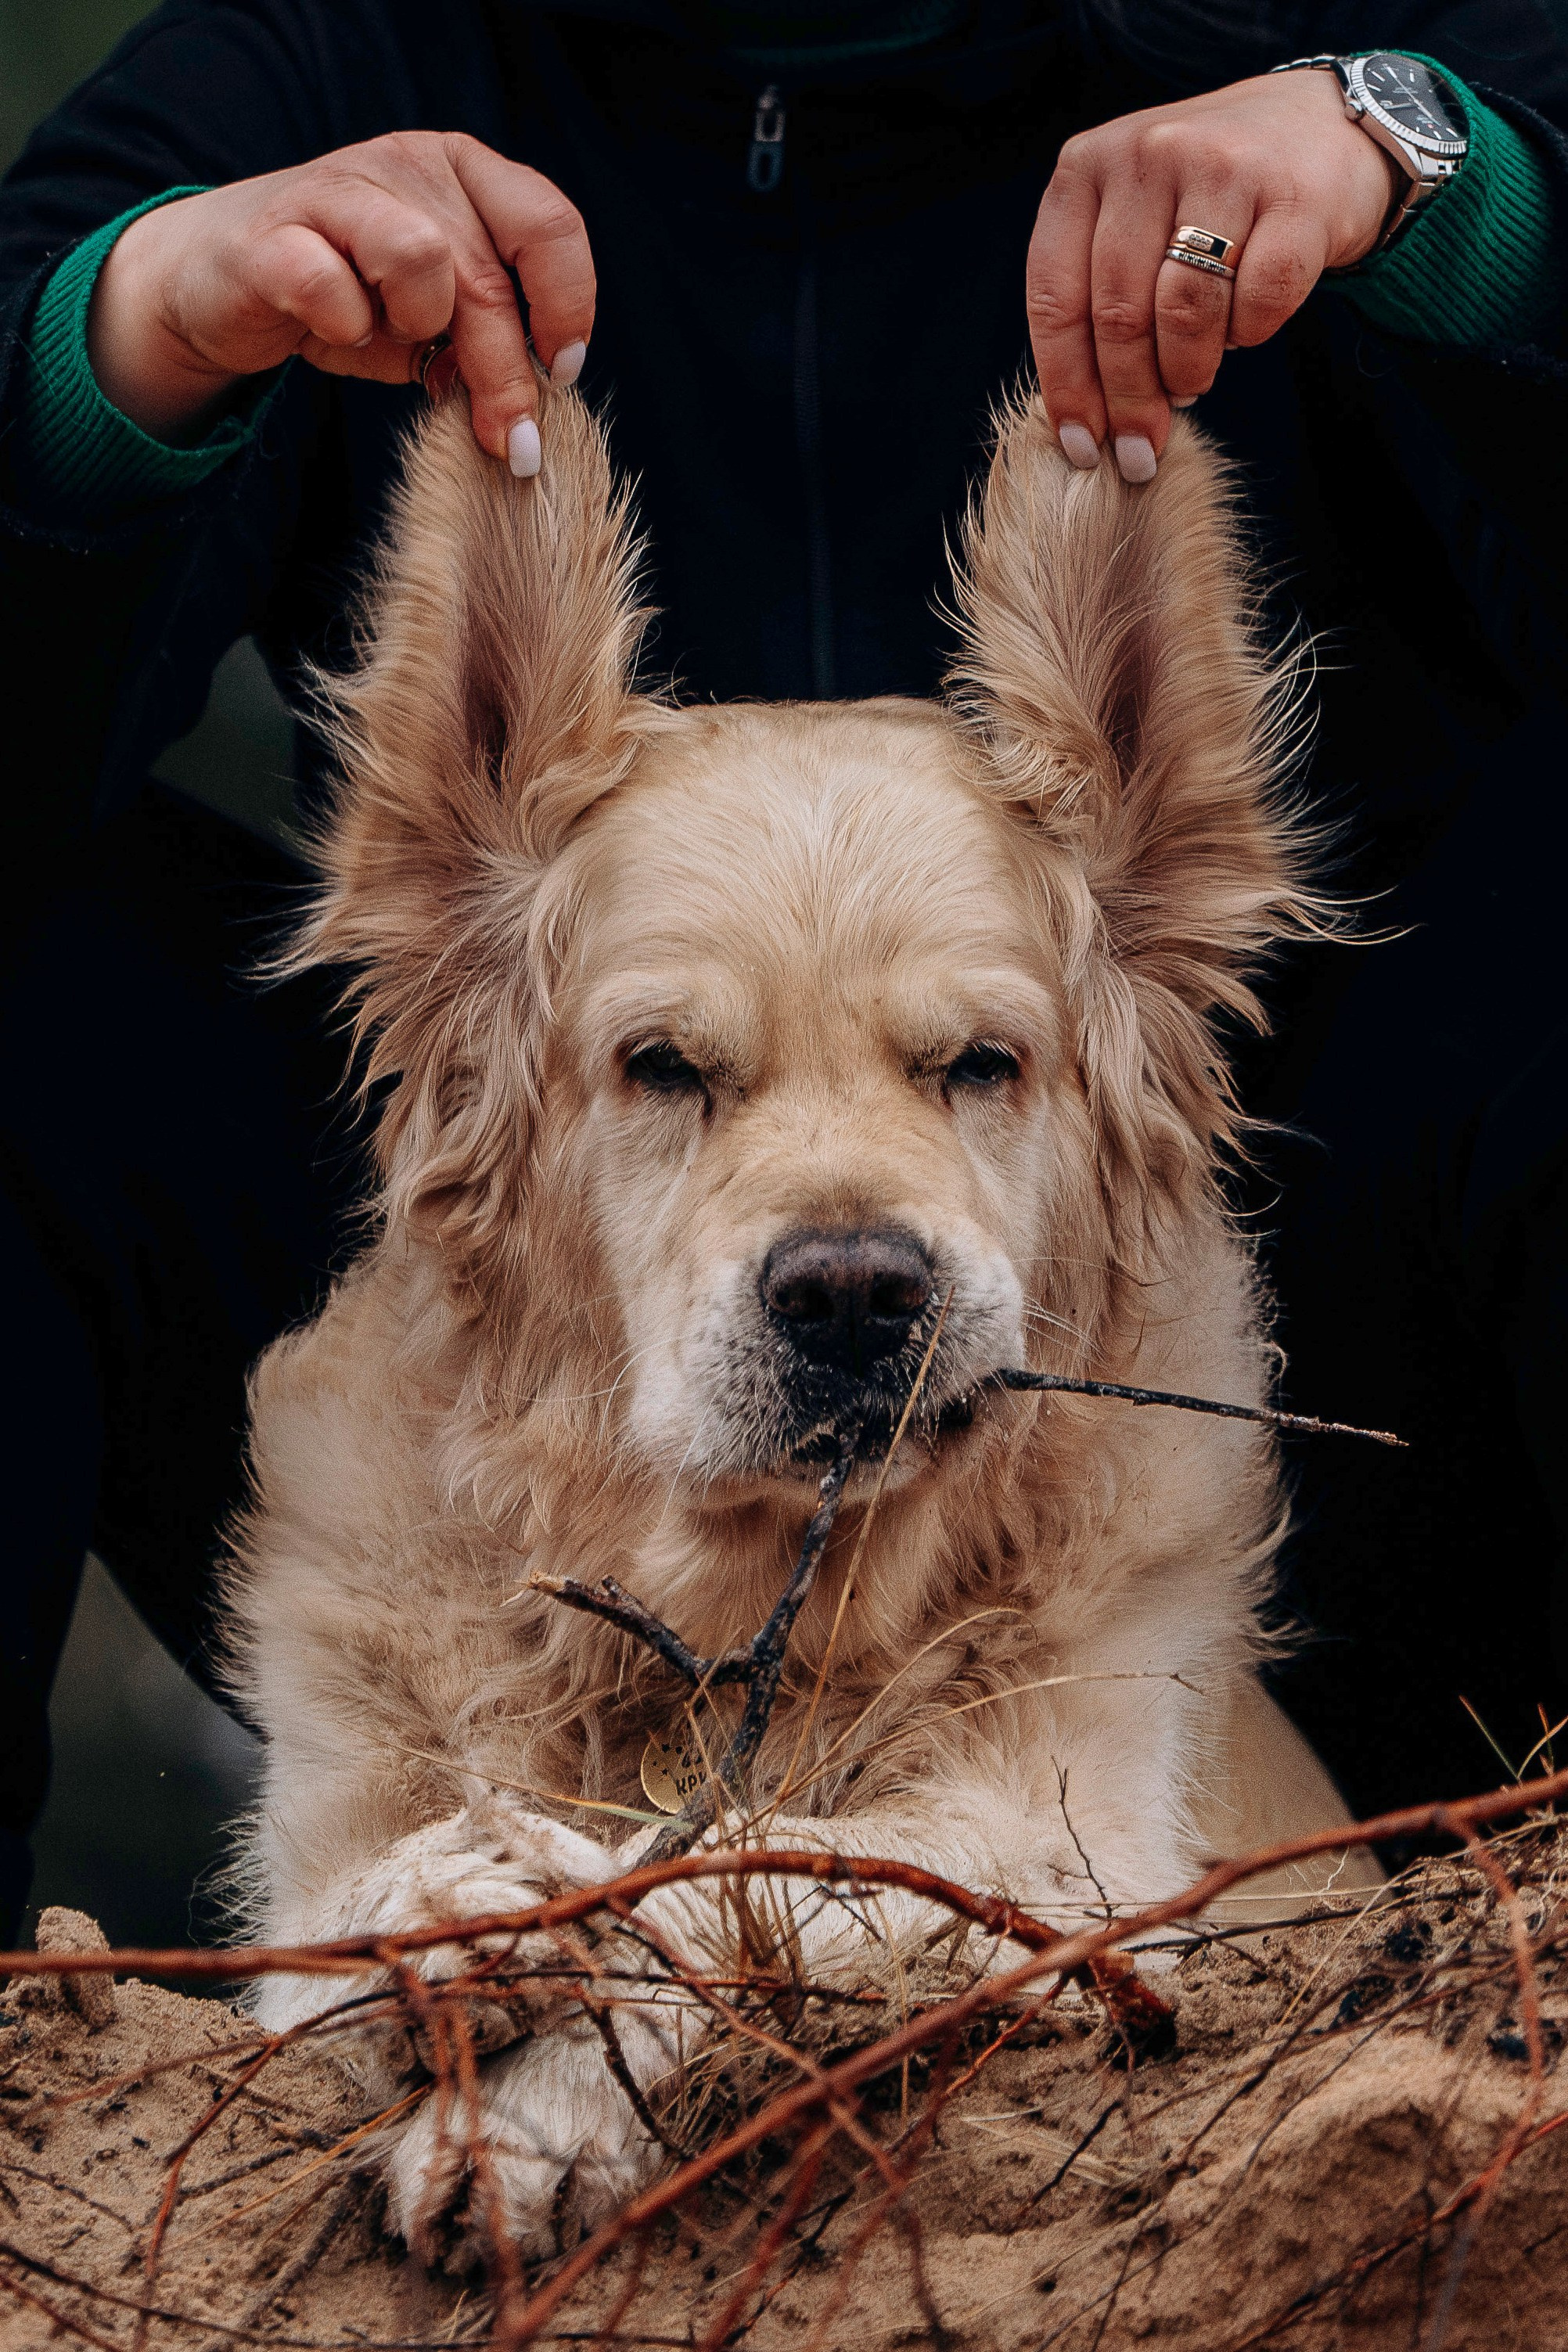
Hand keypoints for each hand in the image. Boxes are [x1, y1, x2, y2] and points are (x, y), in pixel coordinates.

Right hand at [86, 132, 594, 472]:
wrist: (227, 286)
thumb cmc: (350, 299)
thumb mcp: (437, 322)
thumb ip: (486, 342)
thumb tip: (530, 406)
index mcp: (464, 174)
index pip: (548, 225)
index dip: (568, 306)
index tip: (562, 372)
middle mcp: (408, 165)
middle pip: (488, 275)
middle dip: (506, 373)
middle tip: (510, 442)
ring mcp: (337, 188)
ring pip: (421, 259)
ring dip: (418, 325)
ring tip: (393, 340)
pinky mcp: (272, 234)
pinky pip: (331, 288)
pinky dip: (344, 327)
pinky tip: (336, 332)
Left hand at [1027, 69, 1399, 479]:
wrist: (1320, 127)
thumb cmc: (1206, 197)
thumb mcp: (1131, 222)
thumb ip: (1098, 294)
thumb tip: (1084, 422)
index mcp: (1087, 167)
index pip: (1056, 297)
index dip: (1067, 386)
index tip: (1082, 448)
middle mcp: (1147, 153)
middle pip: (1119, 315)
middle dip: (1129, 399)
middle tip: (1142, 447)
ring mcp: (1223, 165)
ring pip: (1185, 312)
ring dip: (1188, 371)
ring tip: (1192, 383)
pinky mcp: (1294, 195)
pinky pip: (1260, 302)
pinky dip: (1250, 334)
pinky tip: (1244, 328)